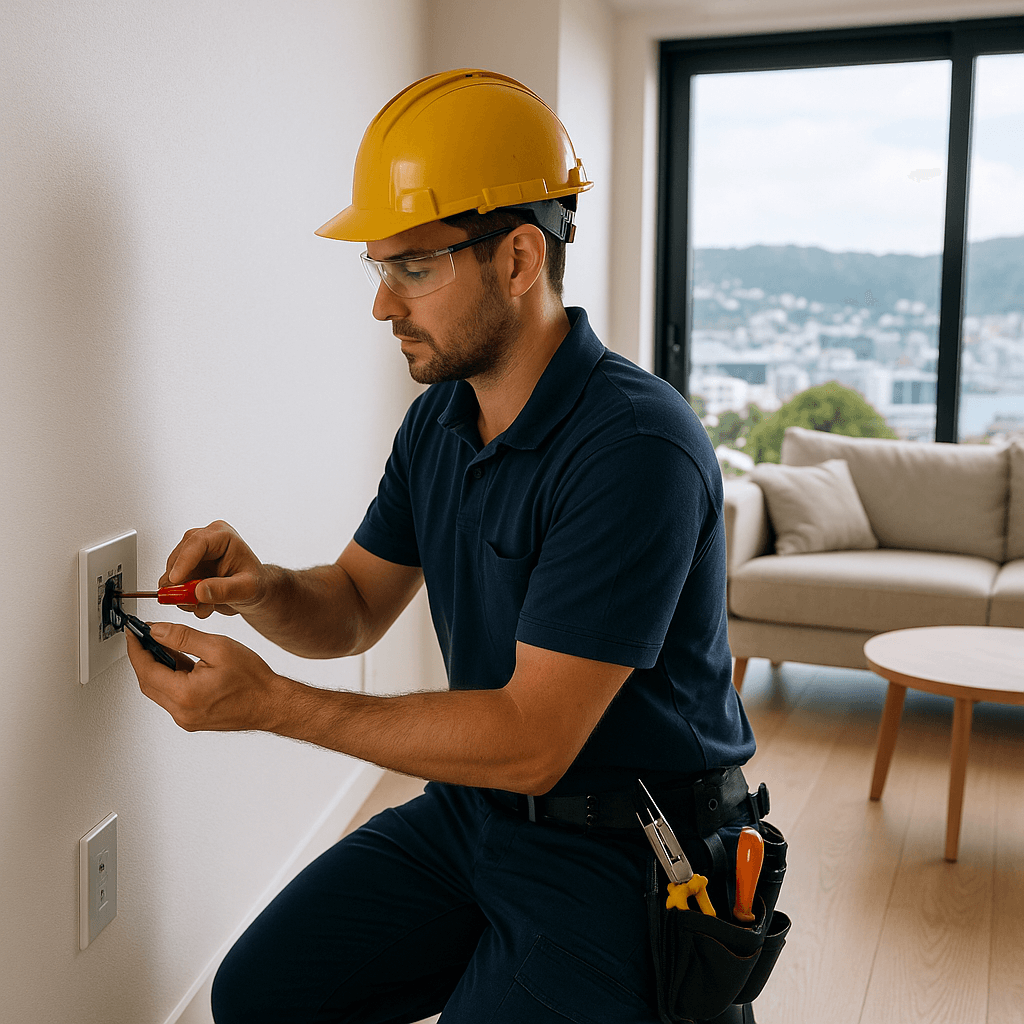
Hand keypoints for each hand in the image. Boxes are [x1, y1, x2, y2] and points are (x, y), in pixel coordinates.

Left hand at [126, 621, 289, 732]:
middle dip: (143, 656)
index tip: (133, 632)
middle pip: (147, 681)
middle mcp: (181, 712)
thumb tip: (157, 631)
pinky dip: (170, 678)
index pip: (146, 669)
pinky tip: (180, 662)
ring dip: (157, 667)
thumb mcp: (218, 648)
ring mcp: (186, 719)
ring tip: (165, 645)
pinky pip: (171, 697)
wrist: (272, 704)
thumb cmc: (253, 680)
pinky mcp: (192, 719)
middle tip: (144, 636)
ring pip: (158, 690)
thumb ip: (183, 637)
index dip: (136, 647)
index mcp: (185, 694)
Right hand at [161, 520, 265, 619]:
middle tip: (191, 602)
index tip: (176, 580)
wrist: (254, 592)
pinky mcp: (185, 569)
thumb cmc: (255, 583)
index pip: (197, 542)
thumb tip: (199, 591)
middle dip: (182, 583)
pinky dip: (182, 598)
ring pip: (172, 573)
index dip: (184, 561)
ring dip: (183, 594)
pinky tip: (201, 604)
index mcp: (222, 536)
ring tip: (206, 605)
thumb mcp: (246, 589)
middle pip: (179, 557)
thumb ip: (225, 590)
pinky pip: (172, 585)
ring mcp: (192, 554)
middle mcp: (204, 540)